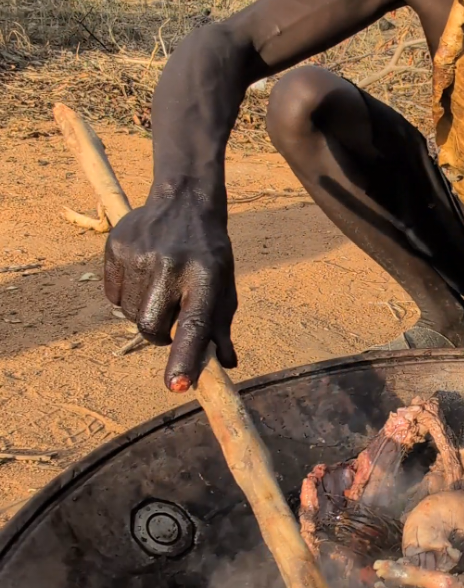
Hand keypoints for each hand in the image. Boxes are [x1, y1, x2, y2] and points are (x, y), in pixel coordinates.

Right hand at [103, 190, 236, 390]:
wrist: (184, 201)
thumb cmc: (209, 253)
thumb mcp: (223, 285)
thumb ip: (221, 326)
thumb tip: (227, 364)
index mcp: (205, 279)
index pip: (194, 326)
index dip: (184, 358)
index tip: (175, 385)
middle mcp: (171, 267)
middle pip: (151, 329)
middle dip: (159, 334)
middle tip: (171, 315)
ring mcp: (140, 256)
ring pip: (128, 314)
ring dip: (142, 312)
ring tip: (158, 288)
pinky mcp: (116, 248)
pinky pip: (112, 295)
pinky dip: (125, 295)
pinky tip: (142, 275)